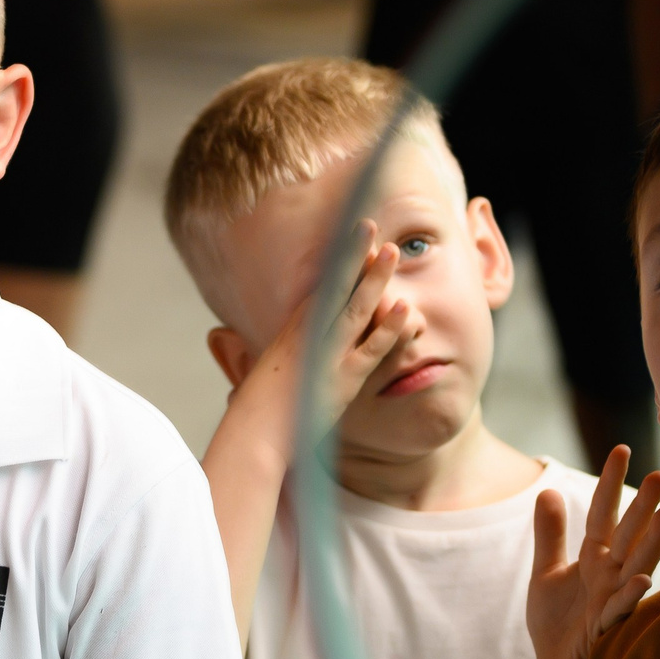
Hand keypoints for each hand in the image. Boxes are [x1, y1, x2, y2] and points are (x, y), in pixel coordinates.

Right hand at [219, 220, 413, 465]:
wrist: (254, 434)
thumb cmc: (256, 415)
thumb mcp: (265, 378)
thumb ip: (281, 362)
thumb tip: (278, 355)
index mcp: (292, 335)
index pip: (319, 290)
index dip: (336, 264)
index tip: (348, 240)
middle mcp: (309, 338)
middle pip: (336, 288)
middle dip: (353, 254)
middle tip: (369, 224)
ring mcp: (327, 356)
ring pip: (356, 309)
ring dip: (375, 278)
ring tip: (392, 251)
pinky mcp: (344, 379)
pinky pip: (371, 349)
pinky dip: (389, 327)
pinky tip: (405, 306)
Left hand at [527, 445, 659, 658]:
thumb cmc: (557, 624)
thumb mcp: (544, 574)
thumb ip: (549, 536)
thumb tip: (548, 490)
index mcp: (594, 558)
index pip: (604, 513)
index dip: (610, 483)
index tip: (620, 449)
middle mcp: (609, 574)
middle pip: (629, 533)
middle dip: (642, 505)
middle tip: (659, 473)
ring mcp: (612, 599)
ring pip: (637, 564)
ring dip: (653, 540)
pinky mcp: (606, 627)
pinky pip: (621, 608)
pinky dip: (631, 593)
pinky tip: (641, 576)